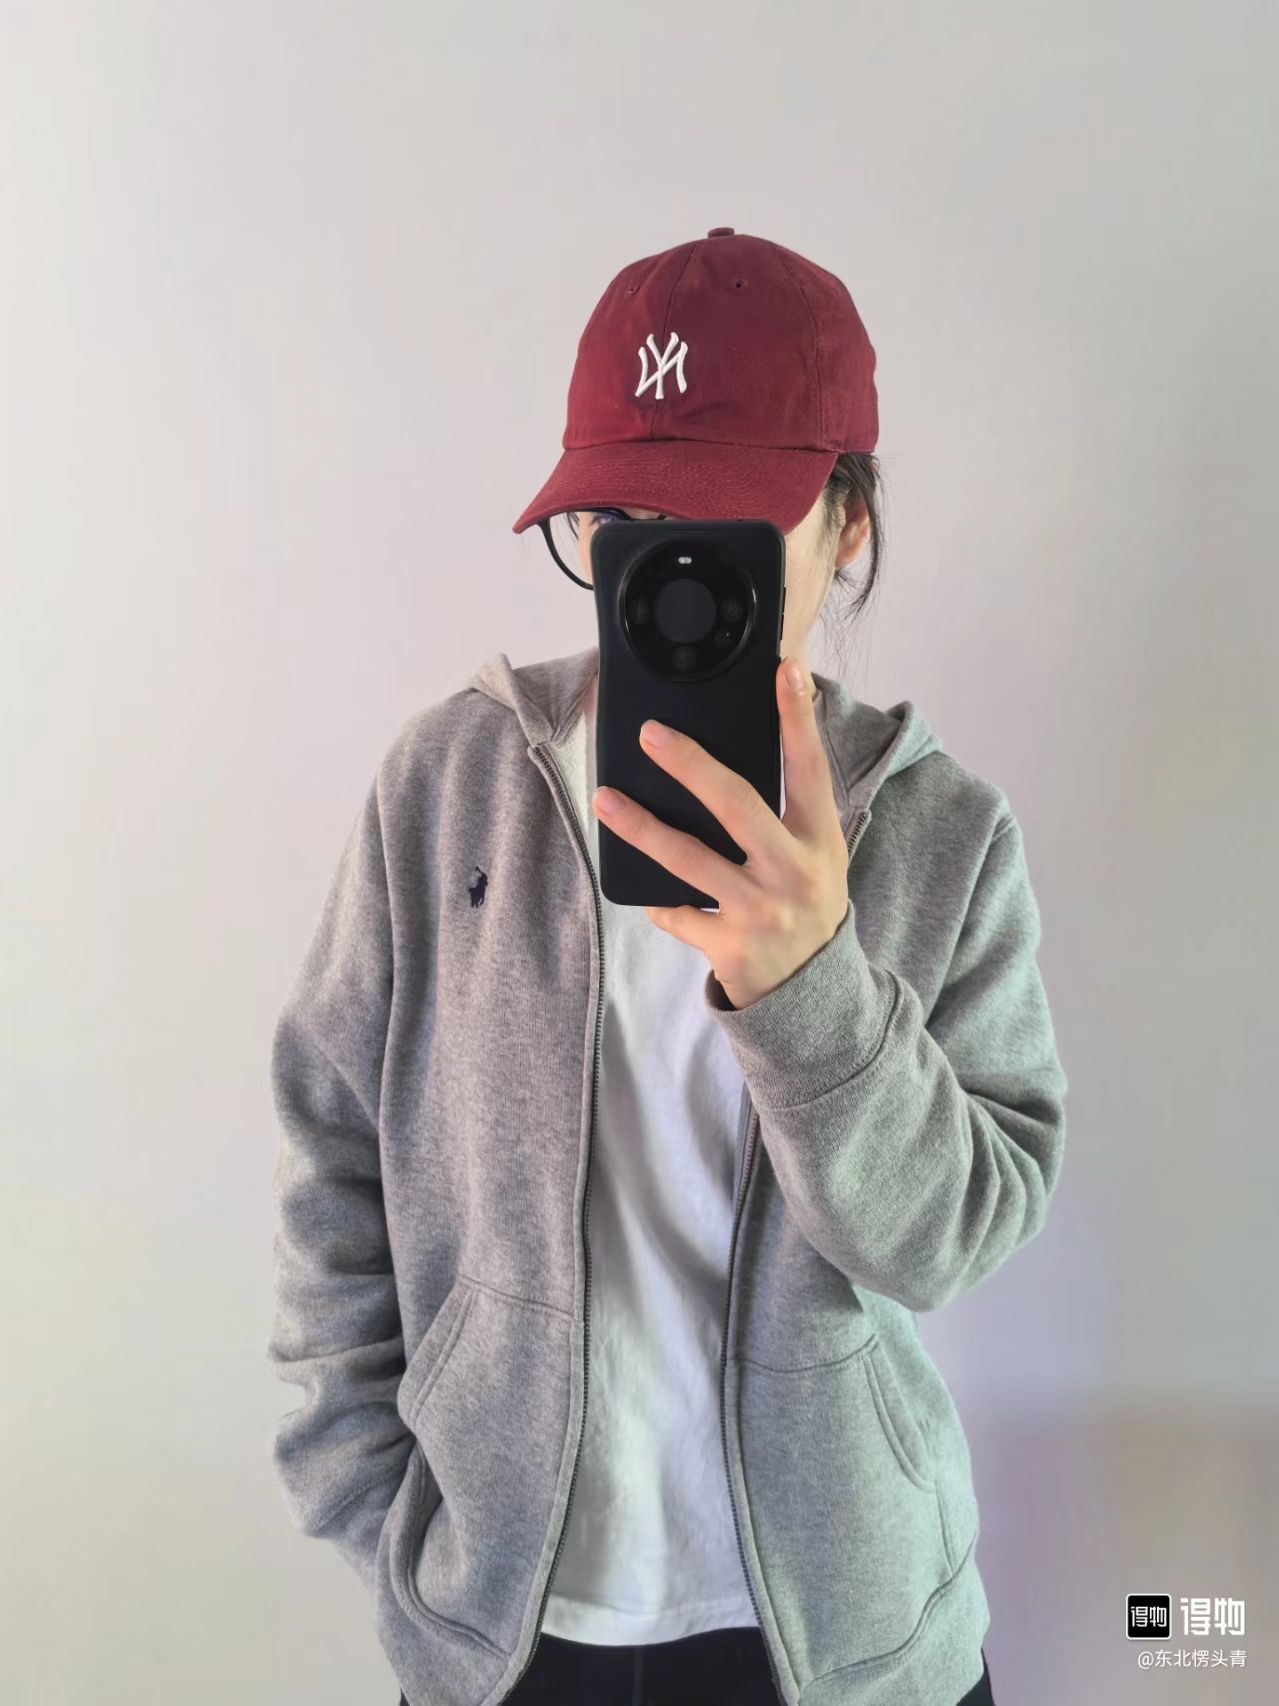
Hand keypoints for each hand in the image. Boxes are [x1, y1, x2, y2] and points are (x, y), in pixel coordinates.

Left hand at [590, 656, 850, 1009]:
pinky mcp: (730, 945)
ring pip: (689, 859)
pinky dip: (659, 901)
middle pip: (737, 805)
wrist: (814, 991)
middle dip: (690, 766)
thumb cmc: (807, 904)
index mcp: (820, 839)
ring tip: (605, 800)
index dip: (798, 717)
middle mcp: (793, 871)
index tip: (784, 668)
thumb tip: (746, 741)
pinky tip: (643, 891)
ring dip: (641, 827)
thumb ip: (792, 808)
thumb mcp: (817, 855)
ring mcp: (760, 910)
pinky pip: (678, 912)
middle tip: (649, 734)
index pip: (810, 767)